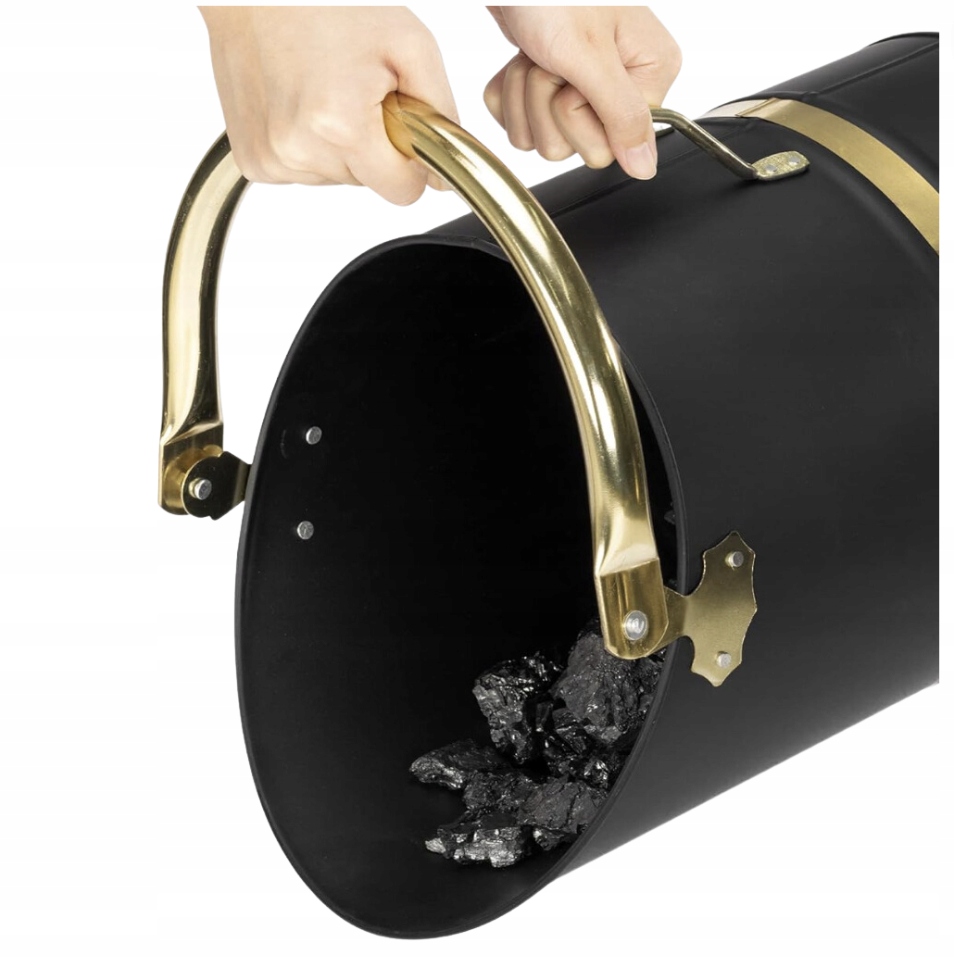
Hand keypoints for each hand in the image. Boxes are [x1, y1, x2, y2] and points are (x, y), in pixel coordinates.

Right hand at [199, 6, 457, 203]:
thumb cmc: (328, 5)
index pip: (403, 191)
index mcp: (341, 125)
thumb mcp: (409, 45)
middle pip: (369, 183)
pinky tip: (299, 101)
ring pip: (336, 177)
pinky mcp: (253, 161)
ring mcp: (271, 159)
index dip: (409, 159)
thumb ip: (440, 114)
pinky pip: (303, 170)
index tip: (397, 122)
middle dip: (373, 145)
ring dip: (339, 142)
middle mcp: (299, 150)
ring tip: (324, 89)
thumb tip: (442, 178)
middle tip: (355, 90)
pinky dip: (308, 143)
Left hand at [484, 6, 680, 178]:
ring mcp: (582, 89)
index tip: (575, 74)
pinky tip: (519, 56)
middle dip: (546, 103)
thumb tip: (646, 167)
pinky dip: (508, 91)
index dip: (578, 114)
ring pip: (541, 139)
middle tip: (550, 58)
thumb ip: (622, 115)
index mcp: (649, 76)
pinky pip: (519, 125)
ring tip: (534, 51)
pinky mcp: (546, 89)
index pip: (608, 147)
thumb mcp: (591, 55)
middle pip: (572, 148)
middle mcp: (621, 87)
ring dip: (524, 94)